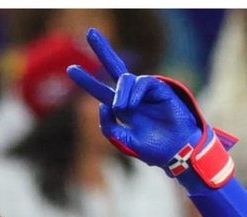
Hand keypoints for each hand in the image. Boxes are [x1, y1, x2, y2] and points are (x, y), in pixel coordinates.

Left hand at [66, 28, 208, 170]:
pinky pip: (143, 82)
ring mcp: (146, 92)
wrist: (176, 152)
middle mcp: (132, 96)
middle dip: (102, 50)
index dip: (87, 80)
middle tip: (90, 32)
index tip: (70, 68)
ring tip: (123, 109)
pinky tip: (132, 104)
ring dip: (121, 94)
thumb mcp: (123, 140)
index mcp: (122, 108)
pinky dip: (134, 92)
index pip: (101, 90)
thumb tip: (104, 104)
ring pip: (126, 79)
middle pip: (115, 68)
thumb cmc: (152, 148)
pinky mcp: (161, 89)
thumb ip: (109, 125)